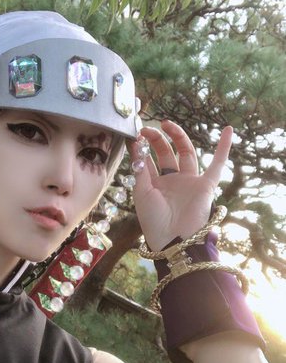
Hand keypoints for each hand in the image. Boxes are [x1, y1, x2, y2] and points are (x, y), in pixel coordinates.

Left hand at [130, 120, 232, 250]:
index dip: (142, 147)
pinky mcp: (206, 186)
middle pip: (166, 153)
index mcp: (155, 184)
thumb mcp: (142, 192)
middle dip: (157, 140)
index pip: (149, 160)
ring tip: (167, 124)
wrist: (172, 239)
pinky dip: (223, 148)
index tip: (136, 135)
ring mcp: (189, 182)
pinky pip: (217, 165)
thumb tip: (136, 145)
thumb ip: (141, 168)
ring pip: (187, 153)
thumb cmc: (153, 220)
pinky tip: (227, 130)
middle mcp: (172, 181)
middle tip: (149, 129)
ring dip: (178, 137)